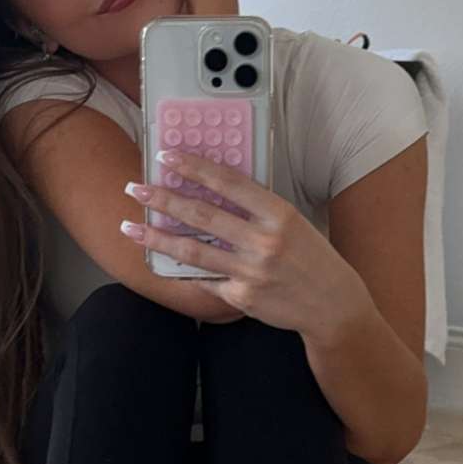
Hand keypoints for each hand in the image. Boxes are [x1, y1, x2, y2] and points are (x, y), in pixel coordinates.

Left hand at [120, 148, 366, 340]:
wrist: (332, 306)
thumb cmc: (312, 258)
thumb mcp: (293, 222)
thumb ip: (257, 208)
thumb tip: (213, 190)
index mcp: (278, 214)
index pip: (228, 183)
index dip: (194, 167)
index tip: (167, 157)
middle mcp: (263, 241)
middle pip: (203, 215)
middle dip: (163, 199)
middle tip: (136, 188)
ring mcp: (251, 272)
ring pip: (193, 251)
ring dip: (157, 237)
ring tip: (130, 227)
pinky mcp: (241, 298)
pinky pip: (204, 281)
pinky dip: (181, 271)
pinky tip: (160, 263)